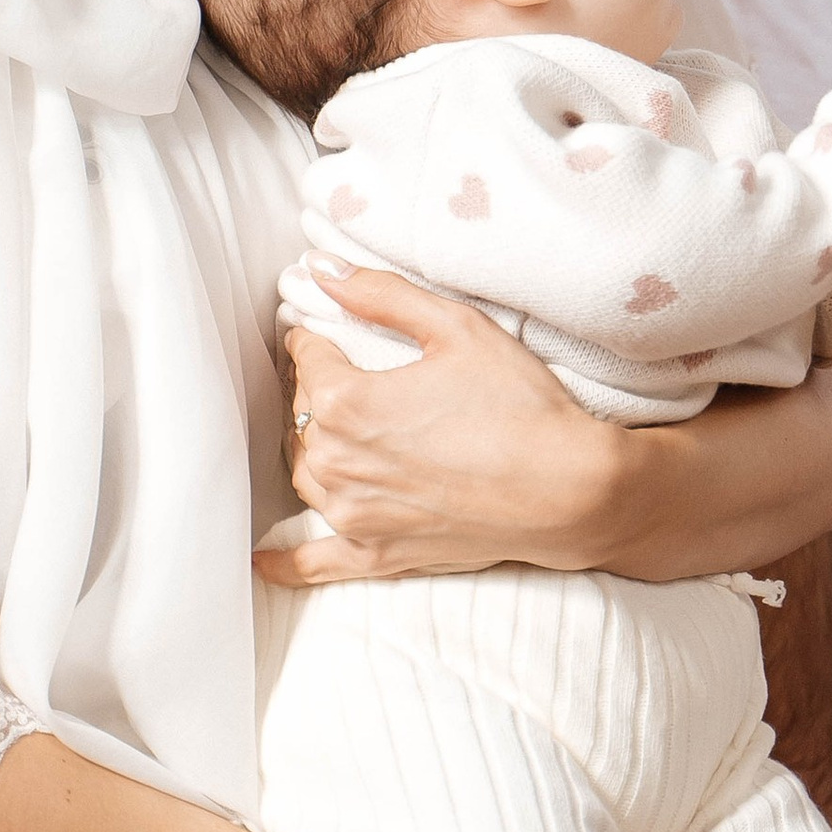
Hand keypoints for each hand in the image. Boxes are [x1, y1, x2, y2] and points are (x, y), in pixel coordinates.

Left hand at [262, 269, 623, 585]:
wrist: (568, 490)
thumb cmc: (519, 405)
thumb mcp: (456, 328)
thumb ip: (382, 295)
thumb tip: (322, 268)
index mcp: (346, 403)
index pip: (306, 359)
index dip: (315, 339)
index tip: (324, 331)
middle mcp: (337, 463)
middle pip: (302, 417)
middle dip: (315, 391)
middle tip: (341, 374)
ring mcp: (354, 515)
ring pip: (305, 474)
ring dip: (311, 449)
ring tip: (329, 429)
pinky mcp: (377, 554)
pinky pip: (315, 562)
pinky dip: (286, 561)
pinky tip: (262, 559)